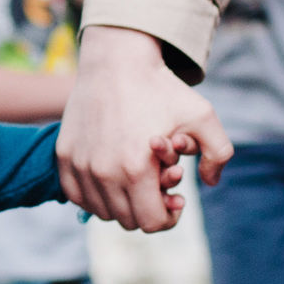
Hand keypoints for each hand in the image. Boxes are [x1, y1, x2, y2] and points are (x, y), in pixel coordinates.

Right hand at [58, 25, 231, 231]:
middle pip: (127, 220)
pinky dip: (96, 194)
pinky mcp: (64, 156)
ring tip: (137, 179)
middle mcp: (103, 172)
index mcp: (136, 169)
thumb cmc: (161, 88)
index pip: (150, 223)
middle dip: (148, 207)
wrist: (116, 60)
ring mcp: (79, 165)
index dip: (168, 218)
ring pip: (102, 211)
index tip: (176, 199)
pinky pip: (78, 196)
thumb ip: (219, 153)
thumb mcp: (202, 115)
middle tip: (159, 185)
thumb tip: (210, 183)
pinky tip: (113, 176)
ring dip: (122, 203)